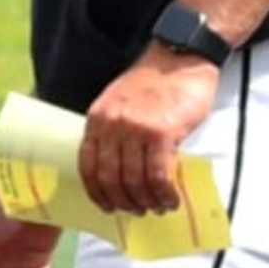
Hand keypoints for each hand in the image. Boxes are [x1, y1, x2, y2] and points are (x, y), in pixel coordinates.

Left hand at [79, 49, 220, 213]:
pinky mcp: (161, 132)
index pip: (87, 166)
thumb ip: (115, 132)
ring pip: (135, 181)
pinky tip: (170, 198)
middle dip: (124, 202)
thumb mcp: (121, 102)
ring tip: (158, 206)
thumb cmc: (155, 82)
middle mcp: (112, 124)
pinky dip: (164, 193)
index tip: (107, 206)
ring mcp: (136, 129)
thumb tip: (120, 172)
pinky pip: (159, 175)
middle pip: (111, 179)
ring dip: (146, 201)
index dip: (97, 192)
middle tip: (137, 210)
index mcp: (98, 118)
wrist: (181, 56)